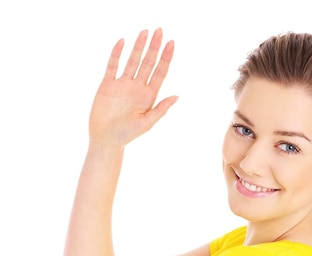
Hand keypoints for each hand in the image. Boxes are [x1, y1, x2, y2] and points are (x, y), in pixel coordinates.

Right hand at [88, 28, 177, 146]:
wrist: (105, 139)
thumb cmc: (127, 135)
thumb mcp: (146, 123)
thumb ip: (160, 109)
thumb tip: (177, 96)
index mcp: (148, 96)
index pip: (159, 73)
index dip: (166, 58)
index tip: (171, 44)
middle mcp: (137, 87)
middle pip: (148, 63)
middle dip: (154, 47)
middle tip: (160, 31)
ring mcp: (123, 84)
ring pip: (132, 60)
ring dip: (139, 46)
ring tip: (145, 31)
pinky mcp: (108, 84)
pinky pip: (113, 65)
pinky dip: (117, 54)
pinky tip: (122, 42)